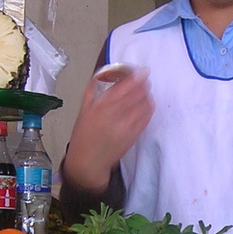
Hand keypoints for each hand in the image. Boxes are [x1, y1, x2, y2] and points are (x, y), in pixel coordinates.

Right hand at [62, 67, 153, 191]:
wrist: (88, 161)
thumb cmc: (84, 136)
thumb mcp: (83, 109)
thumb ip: (92, 90)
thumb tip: (102, 75)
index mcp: (100, 106)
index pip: (123, 87)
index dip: (136, 78)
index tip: (143, 72)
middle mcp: (114, 115)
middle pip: (137, 94)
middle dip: (143, 85)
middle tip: (145, 80)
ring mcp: (126, 127)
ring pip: (144, 105)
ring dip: (147, 95)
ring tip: (146, 92)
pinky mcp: (133, 136)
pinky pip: (146, 118)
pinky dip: (149, 109)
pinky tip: (147, 105)